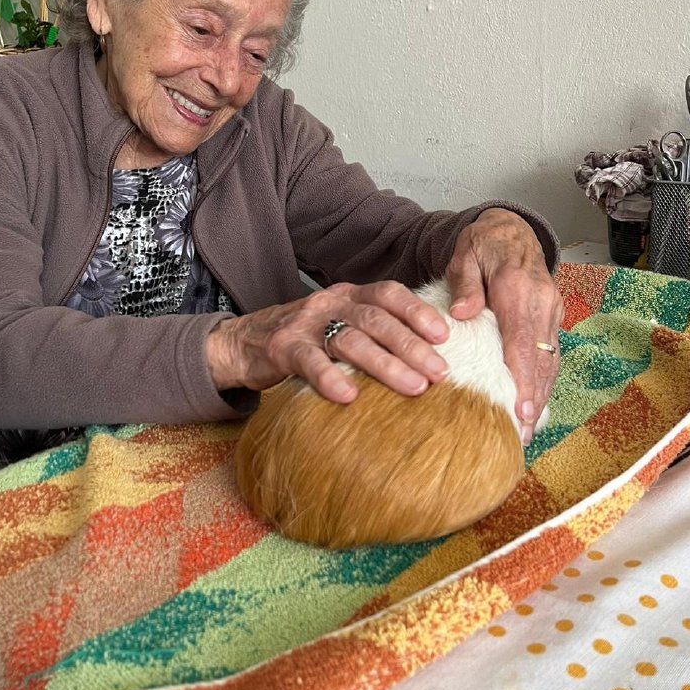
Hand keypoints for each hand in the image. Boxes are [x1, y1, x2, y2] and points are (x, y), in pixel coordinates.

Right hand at [206, 281, 451, 403]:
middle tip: (440, 372)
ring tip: (414, 387)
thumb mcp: (339, 324)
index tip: (445, 336)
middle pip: (376, 319)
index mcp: (349, 294)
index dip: (418, 312)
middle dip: (412, 345)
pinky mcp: (283, 347)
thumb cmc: (305, 338)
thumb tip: (429, 356)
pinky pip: (310, 362)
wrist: (244, 342)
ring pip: (350, 339)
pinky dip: (330, 378)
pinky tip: (349, 396)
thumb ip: (373, 331)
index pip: (389, 293)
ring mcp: (306, 323)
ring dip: (386, 364)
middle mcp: (330, 302)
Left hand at [445, 208, 562, 443]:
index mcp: (518, 290)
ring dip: (541, 395)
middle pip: (541, 359)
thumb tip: (462, 314)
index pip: (522, 342)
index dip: (523, 378)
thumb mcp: (465, 257)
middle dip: (534, 398)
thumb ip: (465, 285)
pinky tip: (534, 404)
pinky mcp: (552, 316)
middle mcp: (542, 303)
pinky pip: (550, 353)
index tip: (521, 409)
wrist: (511, 228)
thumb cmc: (483, 245)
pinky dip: (544, 380)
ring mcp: (551, 310)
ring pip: (550, 359)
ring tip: (528, 430)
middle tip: (523, 434)